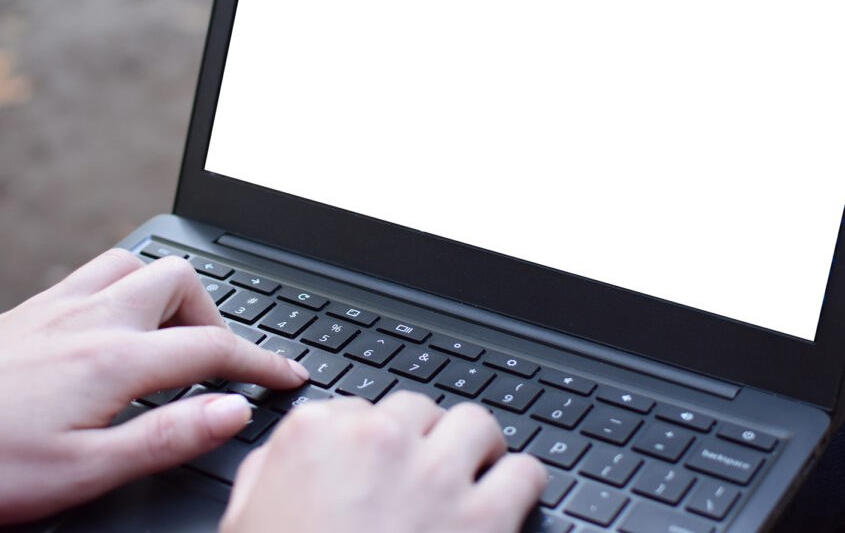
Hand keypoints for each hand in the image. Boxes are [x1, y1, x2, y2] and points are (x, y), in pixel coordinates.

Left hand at [0, 248, 308, 522]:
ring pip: (139, 264)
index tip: (290, 375)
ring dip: (170, 294)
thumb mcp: (82, 472)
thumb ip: (166, 437)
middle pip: (181, 281)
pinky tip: (117, 321)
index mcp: (114, 358)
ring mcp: (59, 306)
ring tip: (170, 336)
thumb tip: (235, 411)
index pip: (214, 346)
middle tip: (214, 362)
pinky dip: (127, 285)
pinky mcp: (32, 308)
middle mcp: (92, 318)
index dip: (262, 362)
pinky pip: (97, 270)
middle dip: (215, 316)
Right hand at [222, 391, 545, 532]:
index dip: (369, 437)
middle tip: (421, 471)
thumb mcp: (245, 522)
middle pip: (417, 408)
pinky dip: (520, 484)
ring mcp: (434, 476)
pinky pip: (524, 473)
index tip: (377, 460)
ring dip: (475, 448)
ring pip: (476, 425)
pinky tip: (508, 501)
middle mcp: (378, 441)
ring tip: (472, 473)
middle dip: (420, 437)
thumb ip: (269, 472)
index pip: (355, 406)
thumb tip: (288, 453)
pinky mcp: (484, 519)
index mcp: (315, 437)